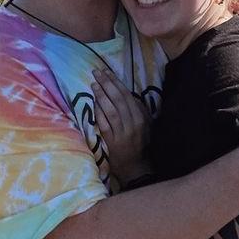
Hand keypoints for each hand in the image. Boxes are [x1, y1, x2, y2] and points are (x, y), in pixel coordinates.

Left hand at [92, 67, 150, 187]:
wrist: (136, 166)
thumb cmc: (140, 143)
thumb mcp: (145, 125)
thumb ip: (138, 109)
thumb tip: (126, 93)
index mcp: (142, 117)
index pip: (127, 95)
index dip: (116, 82)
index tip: (106, 72)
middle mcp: (134, 123)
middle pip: (119, 99)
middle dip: (107, 84)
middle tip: (97, 73)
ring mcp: (123, 132)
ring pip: (112, 110)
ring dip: (102, 95)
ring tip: (94, 84)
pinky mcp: (113, 141)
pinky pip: (105, 123)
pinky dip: (99, 112)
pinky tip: (94, 102)